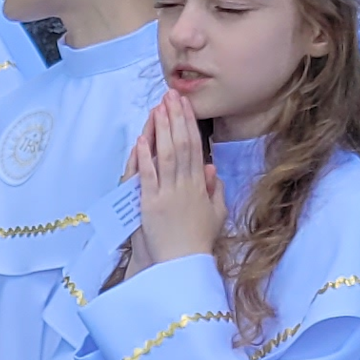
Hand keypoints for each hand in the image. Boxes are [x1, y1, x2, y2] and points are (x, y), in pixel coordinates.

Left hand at [125, 93, 223, 258]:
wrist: (185, 264)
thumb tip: (210, 168)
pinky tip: (144, 139)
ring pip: (166, 155)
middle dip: (176, 118)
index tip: (185, 105)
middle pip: (181, 145)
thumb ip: (214, 190)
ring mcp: (167, 194)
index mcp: (199, 186)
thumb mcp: (216, 214)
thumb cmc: (199, 242)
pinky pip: (149, 176)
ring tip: (159, 107)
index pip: (195, 148)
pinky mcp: (151, 205)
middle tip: (171, 95)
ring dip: (162, 130)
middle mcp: (184, 185)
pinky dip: (146, 157)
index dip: (189, 124)